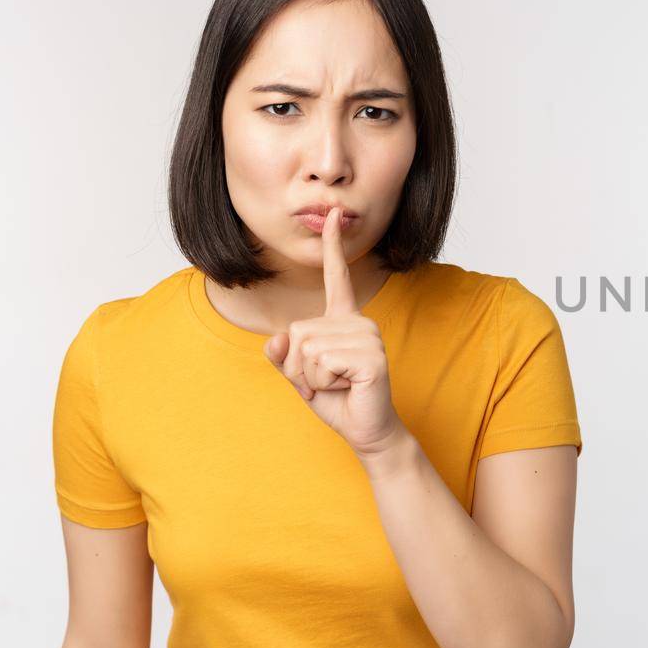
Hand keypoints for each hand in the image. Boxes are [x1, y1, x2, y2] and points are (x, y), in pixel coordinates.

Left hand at [263, 207, 403, 457]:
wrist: (367, 431)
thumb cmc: (338, 402)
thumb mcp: (301, 376)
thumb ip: (284, 356)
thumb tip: (276, 339)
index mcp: (344, 320)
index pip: (336, 277)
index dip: (333, 247)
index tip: (333, 215)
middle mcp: (358, 322)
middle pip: (298, 331)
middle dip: (299, 367)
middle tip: (326, 383)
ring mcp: (368, 338)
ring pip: (307, 349)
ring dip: (312, 378)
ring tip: (337, 385)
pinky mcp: (371, 358)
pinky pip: (322, 364)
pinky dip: (324, 384)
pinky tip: (347, 388)